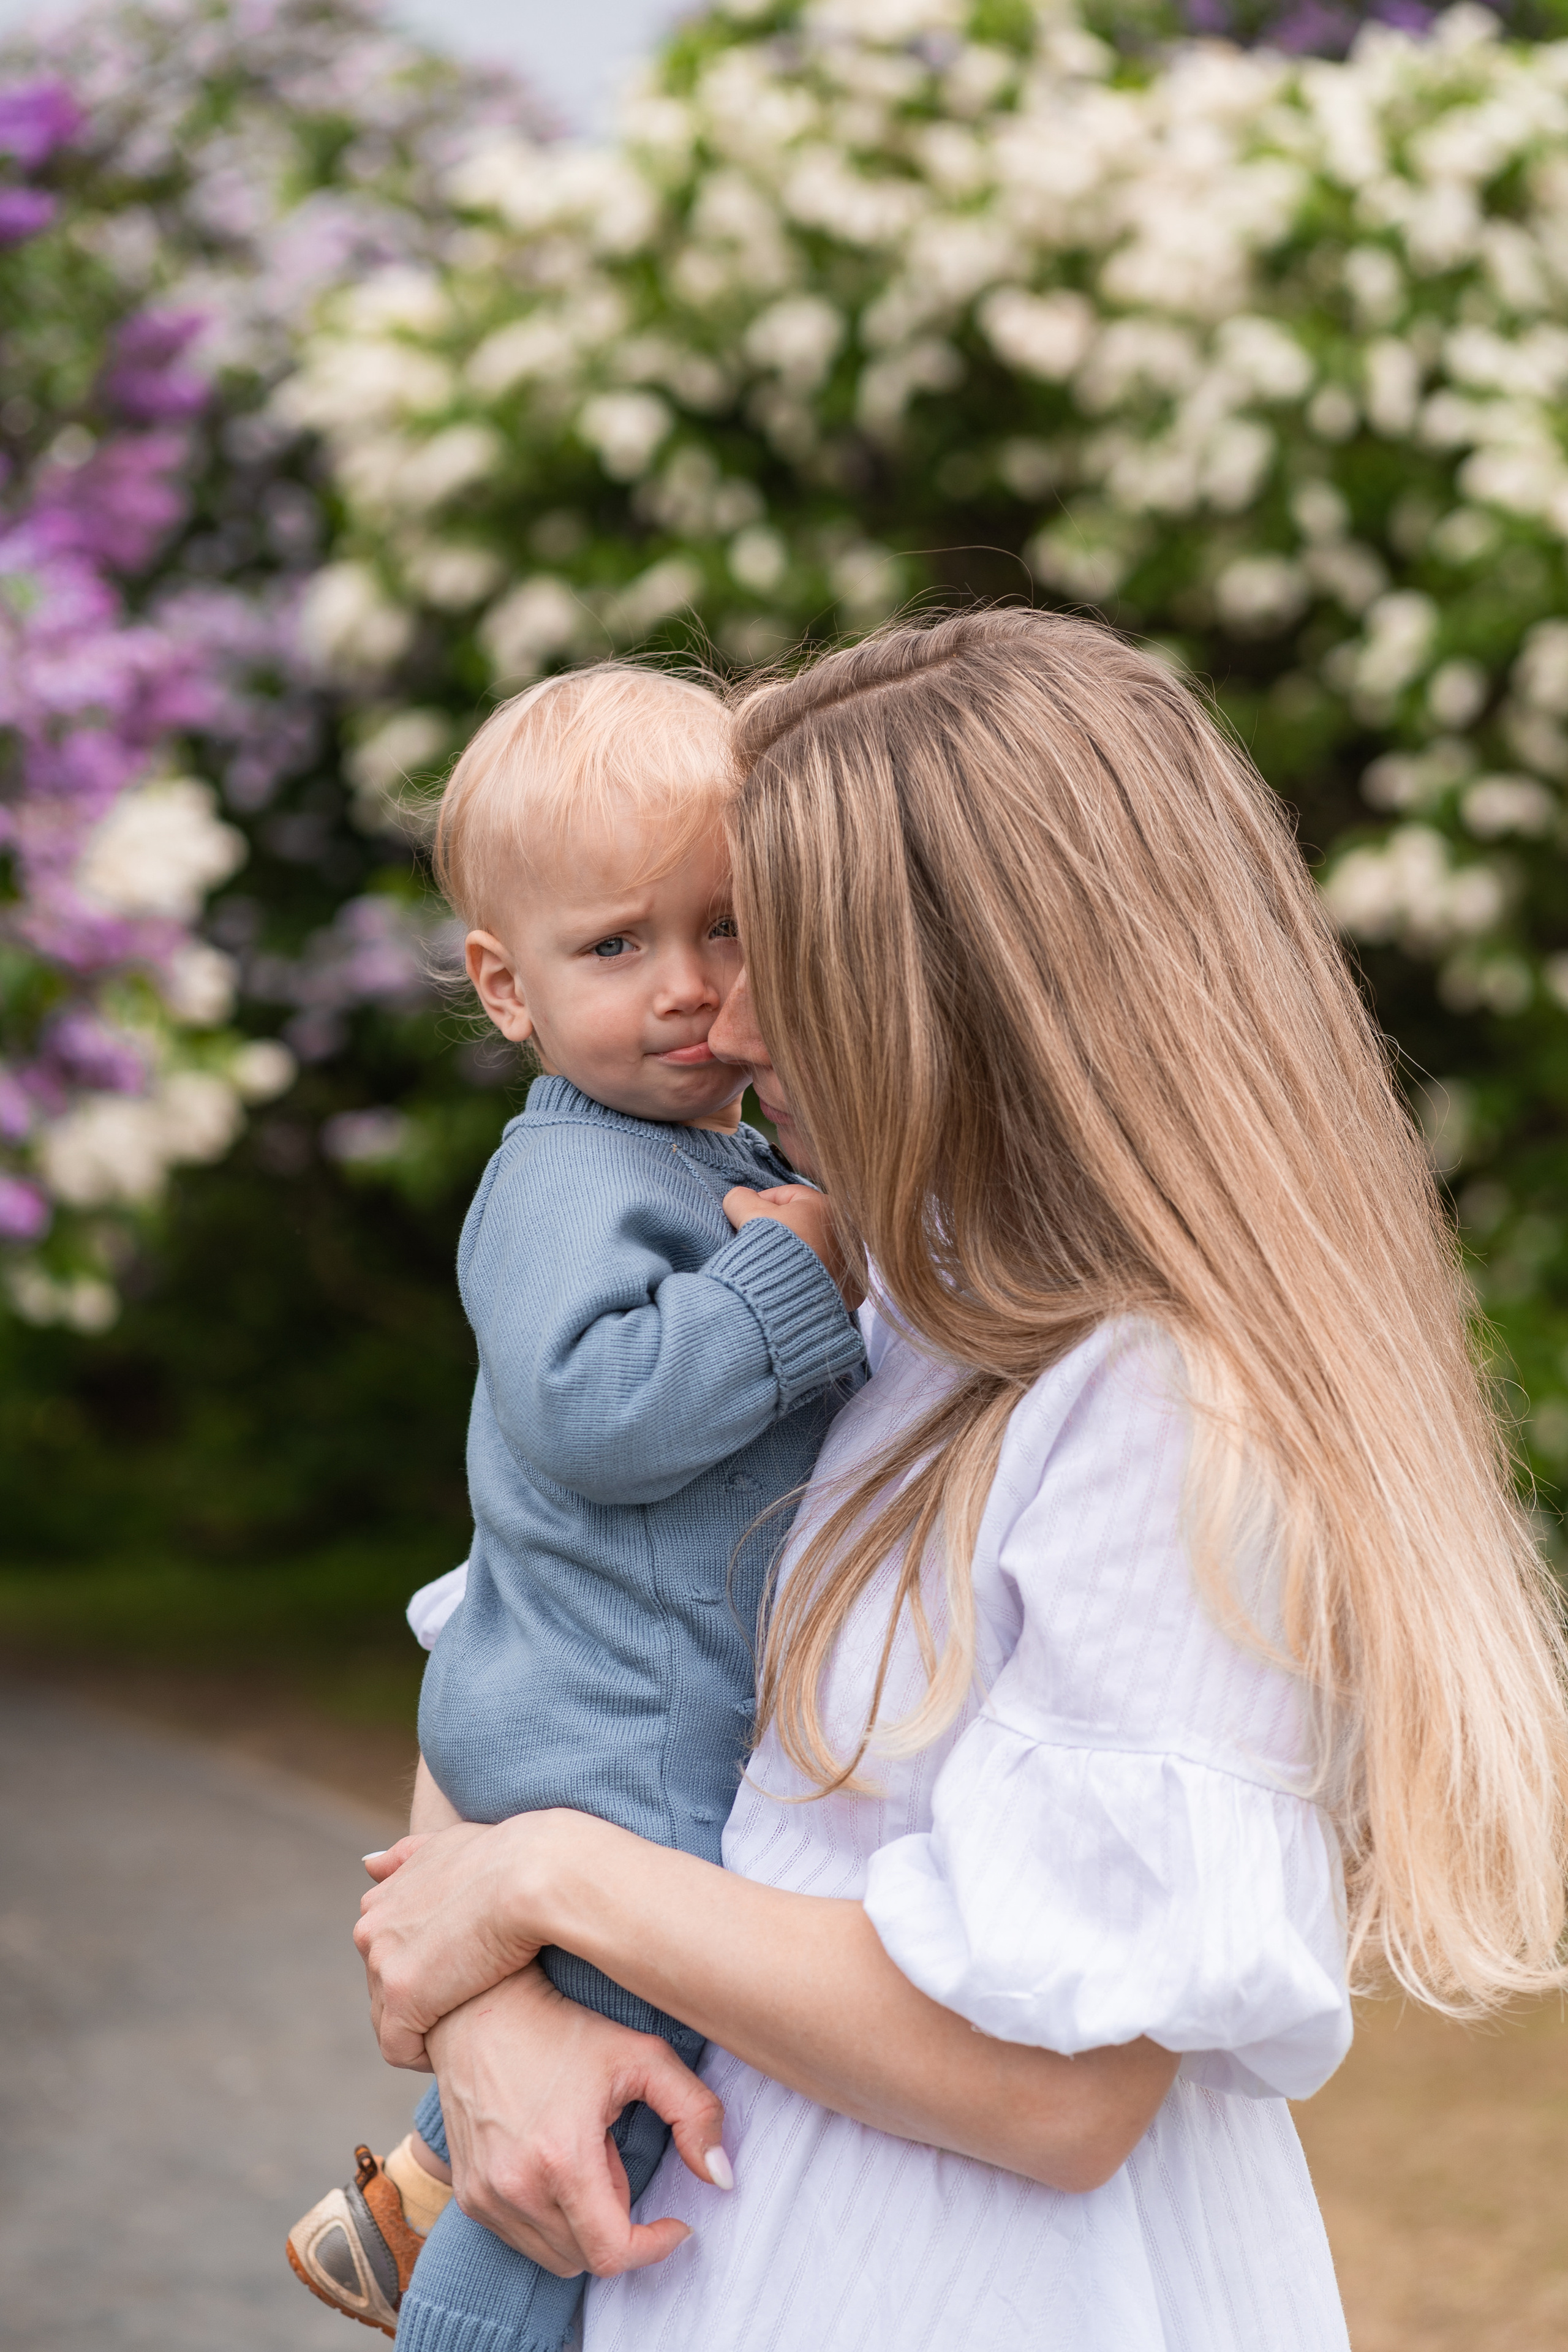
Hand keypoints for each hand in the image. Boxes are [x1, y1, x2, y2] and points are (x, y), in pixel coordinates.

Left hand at [355, 1817, 552, 2067]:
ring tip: (463, 2029)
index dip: (420, 1966)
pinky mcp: (403, 1998)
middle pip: (381, 1986)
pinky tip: (457, 2048)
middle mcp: (372, 1930)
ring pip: (386, 2019)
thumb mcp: (448, 1845)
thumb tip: (367, 1864)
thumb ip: (408, 1856)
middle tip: (464, 2003)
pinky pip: (398, 2047)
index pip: (383, 1951)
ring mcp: (383, 1964)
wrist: (530, 1873)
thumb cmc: (507, 1856)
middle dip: (416, 1999)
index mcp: (383, 1899)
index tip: (456, 1973)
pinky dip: (422, 2055)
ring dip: (420, 2029)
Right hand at [429, 1966, 730, 2277]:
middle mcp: (514, 2188)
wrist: (479, 2011)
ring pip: (554, 2256)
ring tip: (584, 2156)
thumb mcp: (642, 2056)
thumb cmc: (563, 2029)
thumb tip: (722, 2177)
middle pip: (586, 2258)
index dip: (654, 2247)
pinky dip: (550, 2219)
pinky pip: (522, 2238)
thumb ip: (695, 2112)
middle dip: (618, 2223)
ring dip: (584, 2224)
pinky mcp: (468, 2195)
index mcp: (560, 2159)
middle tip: (616, 2158)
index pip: (612, 2253)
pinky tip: (552, 2162)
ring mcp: (484, 2196)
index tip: (676, 2223)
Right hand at [722, 1183, 864, 1311]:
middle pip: (807, 1223)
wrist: (785, 1299)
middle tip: (760, 1245)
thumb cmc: (770, 1253)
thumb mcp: (748, 1215)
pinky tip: (795, 1283)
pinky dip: (814, 1277)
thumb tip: (740, 1197)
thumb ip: (741, 1199)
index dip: (763, 1204)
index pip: (789, 1196)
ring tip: (777, 1266)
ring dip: (801, 1254)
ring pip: (820, 1250)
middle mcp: (847, 1231)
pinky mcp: (853, 1289)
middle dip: (784, 1230)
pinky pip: (829, 1276)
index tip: (748, 1219)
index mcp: (826, 1205)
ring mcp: (854, 1261)